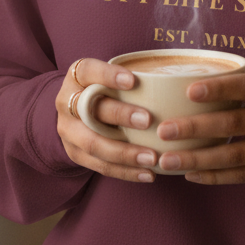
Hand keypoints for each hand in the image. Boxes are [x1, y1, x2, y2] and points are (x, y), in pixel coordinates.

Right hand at [55, 58, 158, 182]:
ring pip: (94, 143)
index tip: (133, 81)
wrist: (74, 113)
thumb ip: (132, 78)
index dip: (108, 75)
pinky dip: (125, 172)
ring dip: (125, 152)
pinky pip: (99, 166)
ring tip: (152, 157)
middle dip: (120, 115)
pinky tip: (148, 174)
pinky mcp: (74, 153)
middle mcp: (66, 101)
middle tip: (148, 120)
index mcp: (77, 76)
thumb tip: (177, 80)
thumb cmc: (104, 88)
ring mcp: (68, 130)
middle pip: (91, 109)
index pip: (89, 71)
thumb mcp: (109, 76)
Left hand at [154, 72, 244, 183]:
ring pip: (235, 155)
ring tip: (168, 160)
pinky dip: (215, 176)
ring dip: (197, 159)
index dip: (219, 88)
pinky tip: (191, 175)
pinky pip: (243, 176)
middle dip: (196, 128)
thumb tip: (186, 84)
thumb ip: (241, 86)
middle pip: (235, 123)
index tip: (189, 91)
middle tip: (164, 130)